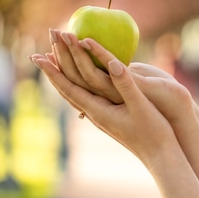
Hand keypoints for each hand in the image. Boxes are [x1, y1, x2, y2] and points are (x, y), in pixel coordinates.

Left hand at [30, 32, 194, 164]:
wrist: (160, 155)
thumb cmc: (154, 132)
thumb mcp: (141, 106)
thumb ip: (126, 84)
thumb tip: (112, 62)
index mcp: (98, 111)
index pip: (68, 87)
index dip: (52, 70)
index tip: (38, 54)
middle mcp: (94, 114)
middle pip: (66, 87)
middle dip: (55, 65)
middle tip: (47, 42)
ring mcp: (101, 116)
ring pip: (74, 91)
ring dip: (63, 72)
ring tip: (53, 56)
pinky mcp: (109, 115)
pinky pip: (86, 94)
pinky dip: (77, 80)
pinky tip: (80, 74)